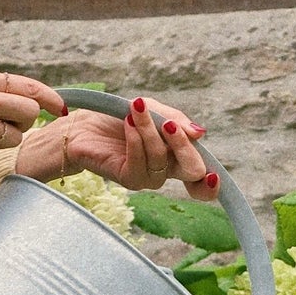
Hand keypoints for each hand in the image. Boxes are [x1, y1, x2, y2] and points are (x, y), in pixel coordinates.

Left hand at [17, 96, 219, 200]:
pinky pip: (140, 163)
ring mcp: (146, 177)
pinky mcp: (127, 178)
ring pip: (163, 160)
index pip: (202, 181)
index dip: (212, 185)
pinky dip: (136, 139)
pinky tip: (128, 123)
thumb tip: (200, 134)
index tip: (213, 176)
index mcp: (177, 156)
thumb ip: (177, 120)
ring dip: (151, 131)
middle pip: (193, 172)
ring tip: (135, 109)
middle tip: (168, 123)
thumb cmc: (119, 116)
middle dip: (183, 145)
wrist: (82, 123)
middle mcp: (165, 171)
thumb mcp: (154, 110)